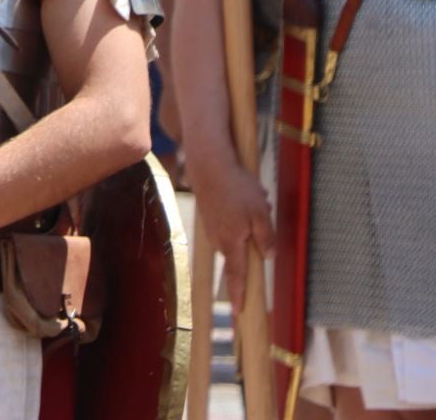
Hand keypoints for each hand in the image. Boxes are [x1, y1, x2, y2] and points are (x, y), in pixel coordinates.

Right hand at [187, 153, 274, 311]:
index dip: (239, 294)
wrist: (209, 166)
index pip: (236, 275)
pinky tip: (240, 198)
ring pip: (234, 238)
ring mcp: (211, 228)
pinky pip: (227, 226)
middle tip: (259, 213)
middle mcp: (219, 239)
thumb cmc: (237, 189)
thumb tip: (269, 257)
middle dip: (251, 244)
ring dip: (245, 227)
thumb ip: (266, 237)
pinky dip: (237, 216)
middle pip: (238, 255)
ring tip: (249, 201)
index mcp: (232, 242)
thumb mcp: (261, 213)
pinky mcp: (208, 216)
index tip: (239, 312)